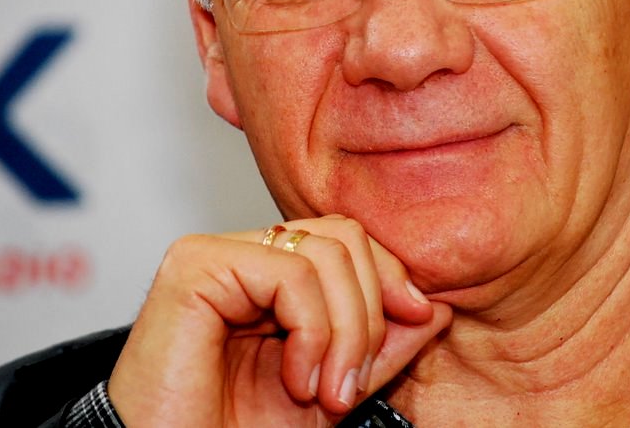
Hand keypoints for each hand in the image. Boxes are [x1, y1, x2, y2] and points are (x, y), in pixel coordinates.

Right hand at [107, 215, 451, 426]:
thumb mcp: (330, 387)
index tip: (419, 320)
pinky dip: (313, 332)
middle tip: (351, 385)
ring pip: (325, 252)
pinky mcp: (195, 265)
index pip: (349, 239)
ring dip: (345, 333)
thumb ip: (378, 348)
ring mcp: (216, 252)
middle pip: (344, 237)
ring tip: (324, 393)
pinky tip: (294, 379)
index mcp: (270, 273)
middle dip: (370, 313)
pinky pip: (291, 273)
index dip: (392, 277)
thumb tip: (435, 307)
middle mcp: (242, 253)